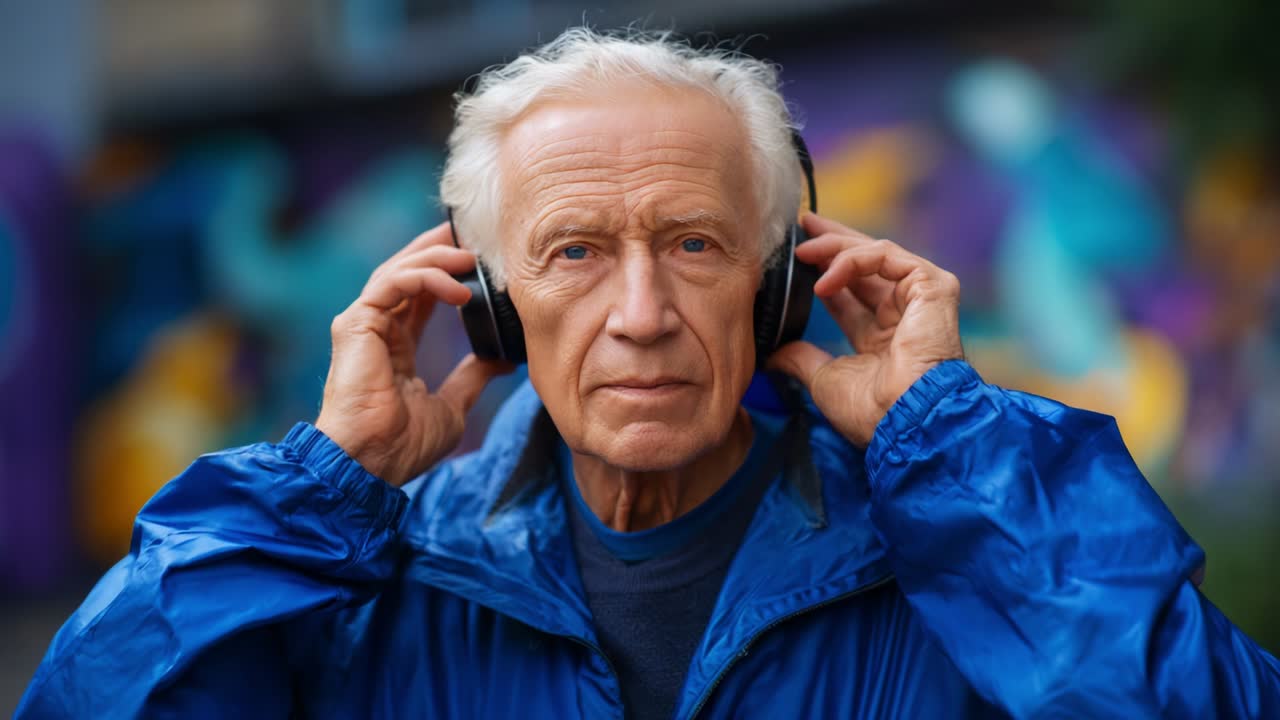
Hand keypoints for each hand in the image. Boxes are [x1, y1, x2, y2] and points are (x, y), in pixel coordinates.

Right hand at [316, 221, 512, 486]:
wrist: (372, 463)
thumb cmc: (403, 445)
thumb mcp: (453, 406)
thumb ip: (472, 377)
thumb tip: (502, 359)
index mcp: (395, 346)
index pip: (420, 295)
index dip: (448, 272)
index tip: (481, 261)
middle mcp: (377, 329)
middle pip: (408, 272)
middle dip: (441, 250)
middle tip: (476, 237)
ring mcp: (363, 324)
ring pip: (400, 270)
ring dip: (437, 258)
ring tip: (472, 258)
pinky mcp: (357, 323)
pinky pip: (393, 283)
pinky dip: (426, 277)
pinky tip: (457, 289)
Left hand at [768, 214, 963, 446]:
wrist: (907, 418)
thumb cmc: (872, 411)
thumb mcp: (825, 380)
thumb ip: (802, 360)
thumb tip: (774, 356)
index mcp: (883, 338)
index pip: (851, 294)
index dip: (826, 272)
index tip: (799, 256)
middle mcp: (904, 314)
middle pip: (865, 265)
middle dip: (832, 244)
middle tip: (802, 226)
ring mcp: (922, 298)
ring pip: (874, 254)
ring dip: (835, 247)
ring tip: (803, 251)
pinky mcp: (933, 285)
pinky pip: (886, 255)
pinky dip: (852, 261)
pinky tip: (825, 280)